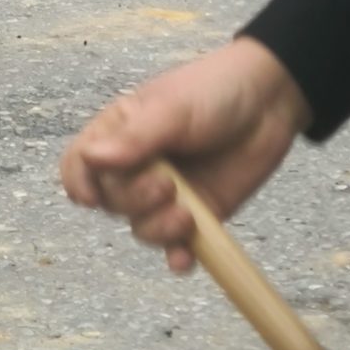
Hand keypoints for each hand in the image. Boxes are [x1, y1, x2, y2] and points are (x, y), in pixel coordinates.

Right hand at [58, 36, 311, 274]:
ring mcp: (166, 195)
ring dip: (158, 230)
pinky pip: (177, 247)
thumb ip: (133, 138)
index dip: (79, 184)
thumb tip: (90, 160)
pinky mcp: (197, 215)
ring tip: (188, 215)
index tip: (93, 198)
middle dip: (134, 201)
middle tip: (168, 185)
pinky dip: (177, 257)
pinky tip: (184, 259)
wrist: (270, 101)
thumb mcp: (172, 109)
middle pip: (111, 202)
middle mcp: (137, 167)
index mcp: (119, 134)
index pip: (79, 165)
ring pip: (141, 228)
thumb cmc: (214, 91)